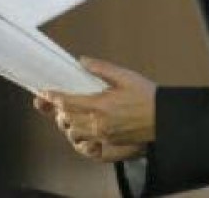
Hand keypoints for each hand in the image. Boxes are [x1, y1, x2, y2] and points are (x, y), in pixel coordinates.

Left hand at [33, 57, 155, 161]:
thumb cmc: (147, 96)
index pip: (67, 102)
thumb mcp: (124, 76)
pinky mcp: (110, 145)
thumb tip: (82, 61)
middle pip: (67, 119)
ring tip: (68, 116)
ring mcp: (104, 137)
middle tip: (55, 102)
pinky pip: (87, 147)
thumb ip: (101, 68)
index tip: (44, 93)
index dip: (53, 97)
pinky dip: (79, 139)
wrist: (164, 119)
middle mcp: (99, 124)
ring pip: (74, 134)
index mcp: (100, 106)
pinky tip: (80, 131)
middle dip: (58, 111)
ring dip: (68, 124)